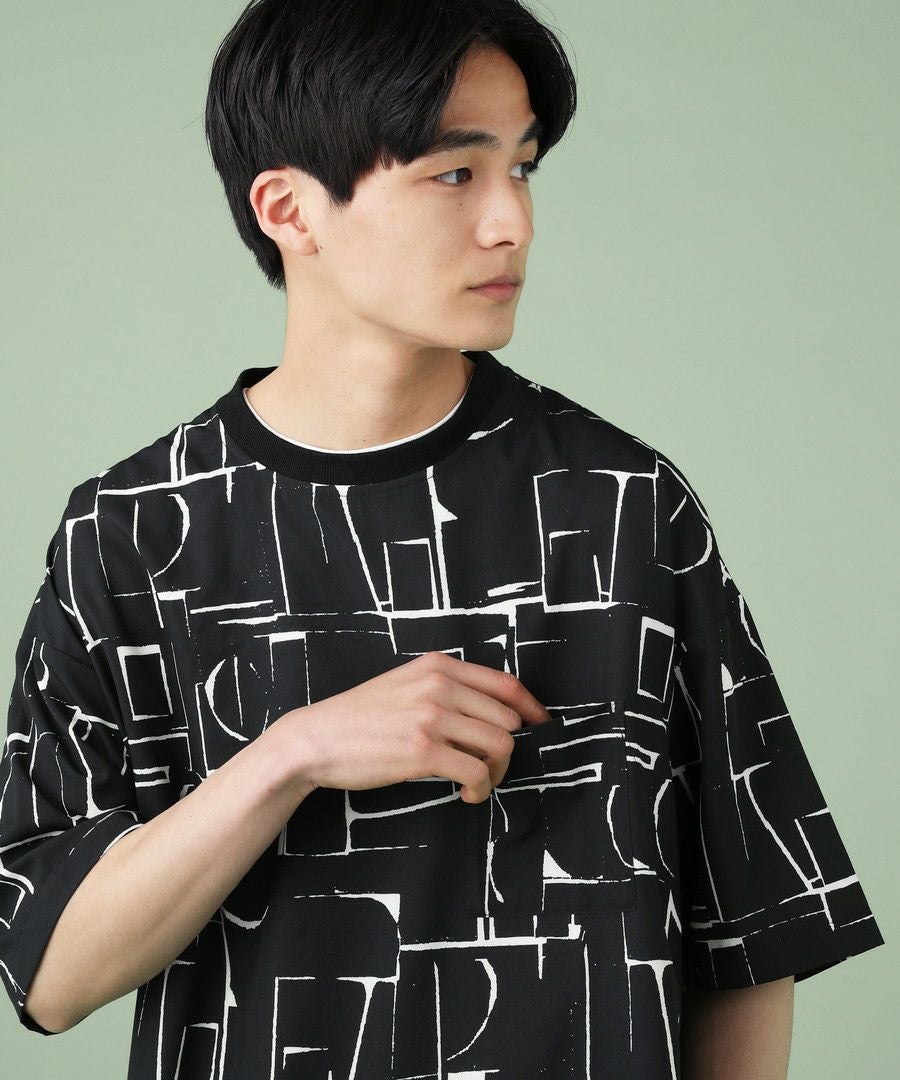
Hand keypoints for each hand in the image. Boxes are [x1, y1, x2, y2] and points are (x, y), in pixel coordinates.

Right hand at [282, 651, 551, 803]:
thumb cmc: (361, 717)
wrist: (317, 738)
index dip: (532, 708)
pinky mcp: (423, 750)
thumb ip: (445, 688)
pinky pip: (476, 771)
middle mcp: (439, 685)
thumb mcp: (406, 684)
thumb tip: (493, 713)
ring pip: (500, 745)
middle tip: (488, 767)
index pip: (505, 684)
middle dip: (506, 749)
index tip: (540, 726)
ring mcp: (432, 716)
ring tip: (477, 782)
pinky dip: (480, 788)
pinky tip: (465, 793)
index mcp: (438, 666)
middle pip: (508, 720)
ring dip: (496, 772)